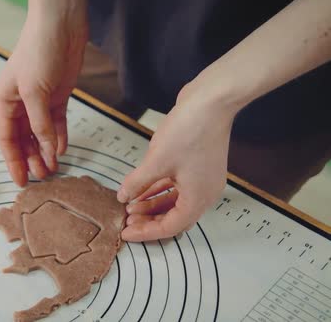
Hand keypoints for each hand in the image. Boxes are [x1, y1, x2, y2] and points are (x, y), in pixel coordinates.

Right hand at [0, 0, 87, 185]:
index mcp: (6, 100)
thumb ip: (39, 123)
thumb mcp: (34, 91)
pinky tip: (61, 149)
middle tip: (43, 178)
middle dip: (32, 159)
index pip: (7, 138)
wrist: (62, 25)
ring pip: (41, 133)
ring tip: (53, 169)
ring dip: (46, 151)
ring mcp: (41, 100)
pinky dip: (59, 136)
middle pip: (24, 139)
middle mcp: (22, 102)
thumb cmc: (39, 50)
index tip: (20, 180)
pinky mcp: (58, 95)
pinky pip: (57, 122)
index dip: (12, 160)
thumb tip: (45, 149)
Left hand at [118, 84, 235, 241]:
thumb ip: (137, 183)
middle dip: (149, 221)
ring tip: (129, 206)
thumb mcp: (156, 161)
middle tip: (126, 222)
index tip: (126, 233)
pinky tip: (140, 189)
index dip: (147, 232)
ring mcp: (202, 179)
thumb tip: (123, 197)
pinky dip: (158, 190)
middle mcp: (204, 193)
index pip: (170, 227)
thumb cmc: (190, 130)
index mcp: (198, 198)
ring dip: (152, 205)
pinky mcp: (197, 165)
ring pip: (174, 202)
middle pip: (174, 218)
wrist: (211, 100)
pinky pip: (176, 186)